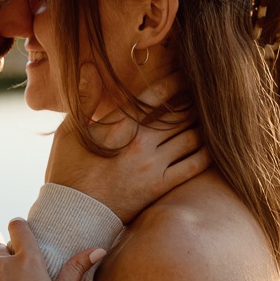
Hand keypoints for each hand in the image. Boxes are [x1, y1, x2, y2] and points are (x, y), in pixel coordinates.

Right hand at [45, 74, 209, 222]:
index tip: (185, 73)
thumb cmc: (67, 171)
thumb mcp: (70, 131)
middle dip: (193, 101)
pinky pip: (193, 166)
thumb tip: (89, 66)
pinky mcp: (160, 187)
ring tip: (209, 115)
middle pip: (179, 114)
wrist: (72, 214)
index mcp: (120, 125)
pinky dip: (206, 152)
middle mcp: (141, 143)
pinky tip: (211, 144)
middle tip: (204, 92)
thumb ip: (85, 98)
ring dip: (202, 124)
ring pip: (190, 137)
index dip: (174, 81)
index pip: (155, 95)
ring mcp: (153, 166)